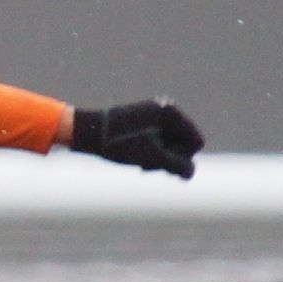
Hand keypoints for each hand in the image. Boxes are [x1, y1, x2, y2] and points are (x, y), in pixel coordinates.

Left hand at [70, 99, 204, 179]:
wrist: (87, 133)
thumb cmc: (119, 144)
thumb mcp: (154, 158)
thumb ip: (179, 166)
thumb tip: (189, 172)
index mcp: (171, 111)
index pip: (195, 143)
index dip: (180, 156)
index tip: (158, 156)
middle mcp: (165, 109)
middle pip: (184, 145)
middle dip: (168, 157)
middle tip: (145, 161)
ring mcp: (154, 116)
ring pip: (171, 147)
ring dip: (159, 158)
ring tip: (139, 160)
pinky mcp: (144, 123)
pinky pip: (160, 144)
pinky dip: (152, 154)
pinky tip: (137, 158)